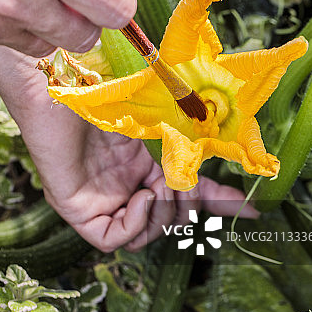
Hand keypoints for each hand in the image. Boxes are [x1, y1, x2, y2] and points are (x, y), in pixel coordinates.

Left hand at [0, 46, 257, 251]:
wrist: (62, 73)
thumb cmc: (103, 82)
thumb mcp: (157, 113)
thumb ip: (185, 132)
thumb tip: (225, 141)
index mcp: (140, 163)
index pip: (180, 193)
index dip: (213, 205)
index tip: (248, 211)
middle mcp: (120, 184)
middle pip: (165, 219)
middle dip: (188, 210)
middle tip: (190, 190)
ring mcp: (97, 197)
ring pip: (141, 233)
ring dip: (162, 216)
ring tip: (162, 188)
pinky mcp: (74, 207)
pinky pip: (111, 238)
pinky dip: (135, 223)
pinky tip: (141, 196)